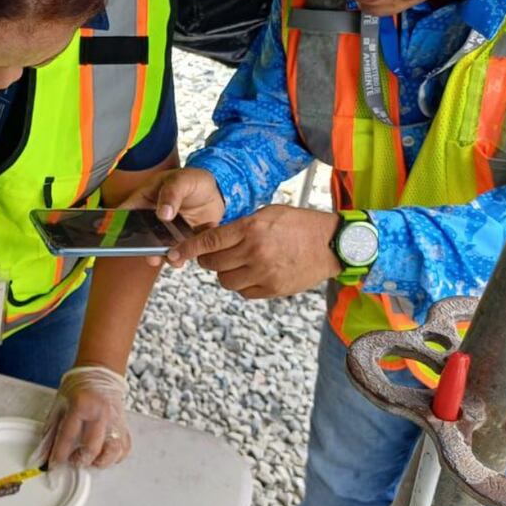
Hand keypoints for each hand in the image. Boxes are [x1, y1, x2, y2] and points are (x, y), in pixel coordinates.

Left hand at [31, 366, 129, 469]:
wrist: (98, 373)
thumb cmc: (78, 388)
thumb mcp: (59, 404)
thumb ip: (51, 431)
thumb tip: (43, 454)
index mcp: (82, 404)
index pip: (68, 436)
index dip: (59, 454)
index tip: (54, 464)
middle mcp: (101, 413)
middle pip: (92, 448)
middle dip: (79, 460)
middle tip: (72, 460)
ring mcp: (115, 420)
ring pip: (112, 452)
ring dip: (99, 462)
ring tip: (89, 459)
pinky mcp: (124, 425)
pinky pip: (123, 449)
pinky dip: (114, 457)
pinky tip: (103, 454)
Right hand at [120, 168, 225, 264]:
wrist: (216, 192)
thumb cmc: (194, 180)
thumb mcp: (182, 179)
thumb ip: (172, 193)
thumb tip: (163, 213)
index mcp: (144, 200)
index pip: (125, 214)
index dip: (118, 227)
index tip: (119, 239)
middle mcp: (152, 219)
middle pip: (141, 237)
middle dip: (145, 249)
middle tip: (152, 256)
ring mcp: (166, 232)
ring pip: (160, 248)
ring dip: (166, 256)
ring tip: (174, 259)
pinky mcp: (181, 241)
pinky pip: (180, 252)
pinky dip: (185, 255)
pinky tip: (192, 252)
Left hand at [167, 205, 340, 297]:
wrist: (332, 244)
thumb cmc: (298, 224)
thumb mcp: (267, 213)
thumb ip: (239, 226)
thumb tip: (214, 239)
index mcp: (251, 228)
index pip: (208, 241)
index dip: (187, 249)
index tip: (173, 254)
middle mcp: (255, 251)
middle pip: (212, 264)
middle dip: (207, 260)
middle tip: (213, 256)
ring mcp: (264, 273)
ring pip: (225, 281)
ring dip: (225, 273)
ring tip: (237, 263)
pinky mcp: (273, 289)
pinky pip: (244, 292)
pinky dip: (242, 284)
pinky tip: (252, 273)